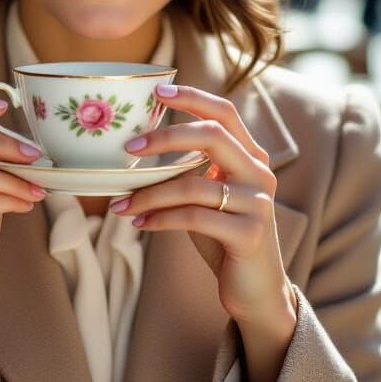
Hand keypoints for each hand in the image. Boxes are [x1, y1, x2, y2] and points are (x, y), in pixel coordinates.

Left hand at [112, 85, 296, 332]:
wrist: (255, 290)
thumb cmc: (223, 237)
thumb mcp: (209, 196)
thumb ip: (191, 170)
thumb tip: (138, 148)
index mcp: (251, 156)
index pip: (224, 113)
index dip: (193, 97)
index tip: (157, 91)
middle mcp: (260, 173)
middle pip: (212, 136)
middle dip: (166, 137)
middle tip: (129, 148)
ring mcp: (258, 203)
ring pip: (193, 184)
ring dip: (150, 193)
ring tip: (121, 205)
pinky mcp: (249, 233)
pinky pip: (194, 218)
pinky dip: (160, 219)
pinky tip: (140, 224)